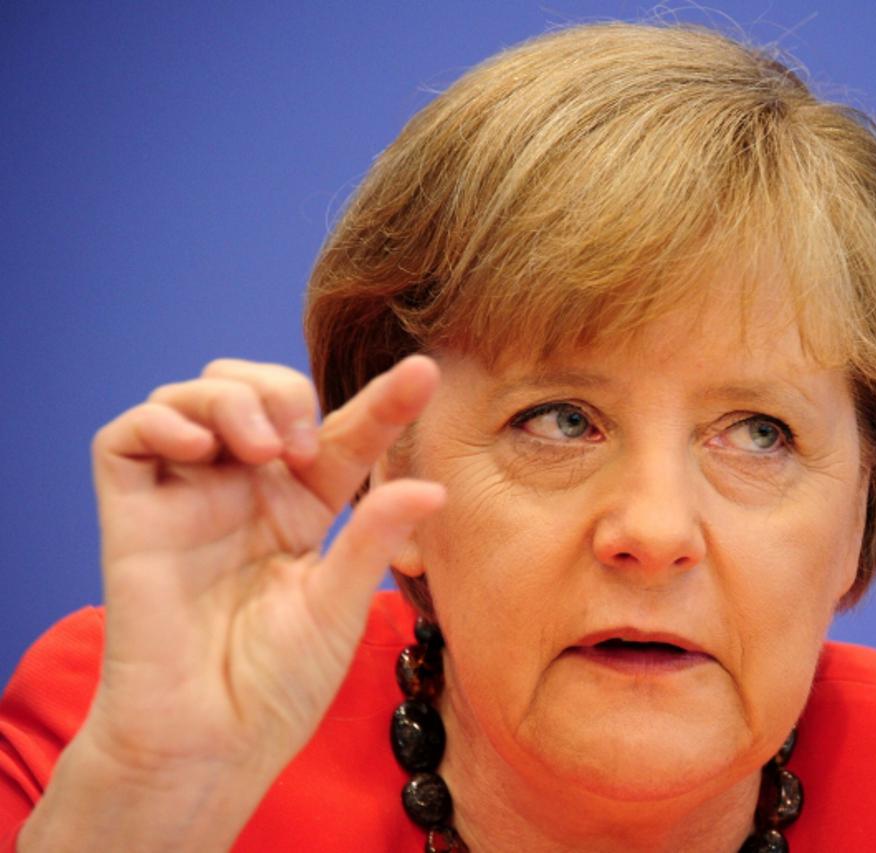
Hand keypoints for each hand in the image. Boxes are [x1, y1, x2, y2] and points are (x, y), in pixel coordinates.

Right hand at [27, 356, 443, 848]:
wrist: (213, 742)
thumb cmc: (278, 684)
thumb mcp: (341, 604)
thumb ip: (374, 539)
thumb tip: (433, 489)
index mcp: (302, 509)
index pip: (342, 436)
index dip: (382, 402)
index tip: (423, 375)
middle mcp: (245, 492)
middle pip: (257, 391)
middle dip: (283, 389)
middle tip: (302, 446)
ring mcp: (187, 498)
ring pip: (193, 396)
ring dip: (232, 397)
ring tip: (264, 448)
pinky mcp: (133, 514)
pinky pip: (126, 437)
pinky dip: (162, 420)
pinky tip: (202, 448)